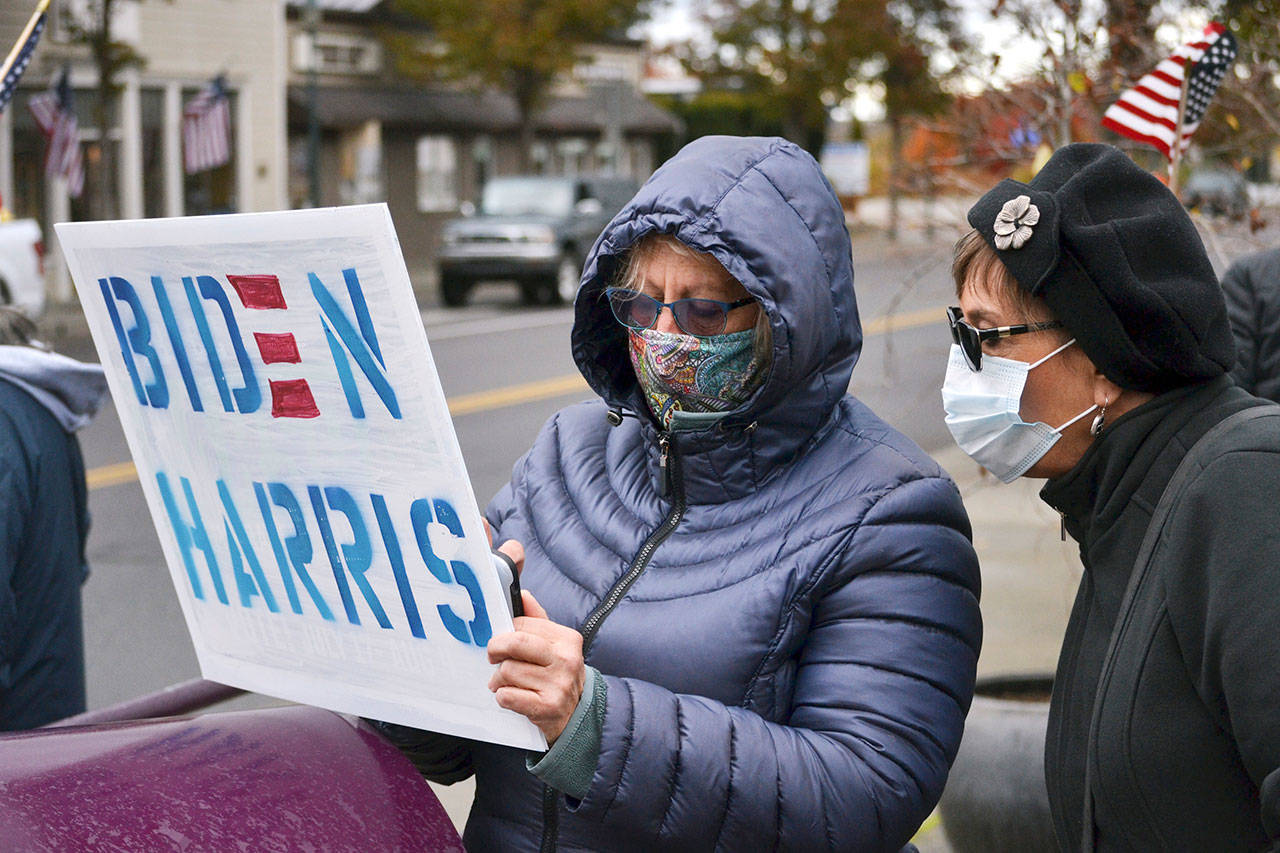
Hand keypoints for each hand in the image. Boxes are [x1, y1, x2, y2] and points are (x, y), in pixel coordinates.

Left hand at [487, 589, 584, 743]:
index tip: (502, 642)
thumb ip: (537, 620)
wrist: (577, 716)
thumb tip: (523, 594)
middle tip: (493, 657)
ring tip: (505, 683)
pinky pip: (507, 696)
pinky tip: (511, 696)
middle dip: (495, 649)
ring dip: (498, 679)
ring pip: (507, 671)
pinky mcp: (547, 707)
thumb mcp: (554, 646)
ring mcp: (558, 684)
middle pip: (515, 643)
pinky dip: (502, 697)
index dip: (505, 632)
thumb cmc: (558, 676)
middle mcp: (566, 660)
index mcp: (567, 639)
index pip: (523, 624)